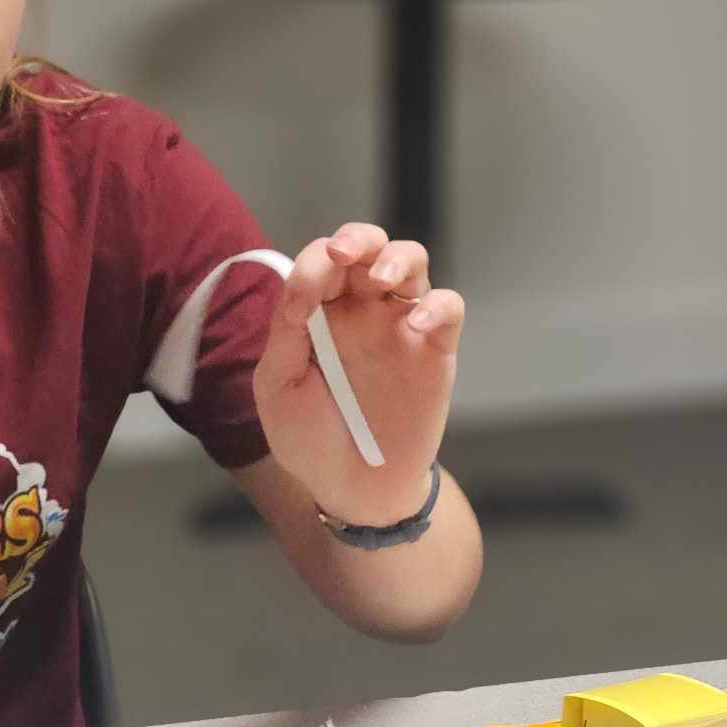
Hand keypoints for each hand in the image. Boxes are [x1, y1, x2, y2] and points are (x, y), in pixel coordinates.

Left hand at [252, 223, 464, 524]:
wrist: (353, 488)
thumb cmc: (309, 438)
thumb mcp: (279, 387)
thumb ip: (286, 333)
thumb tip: (301, 284)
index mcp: (317, 314)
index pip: (320, 263)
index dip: (315, 261)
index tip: (307, 290)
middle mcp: (359, 310)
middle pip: (367, 247)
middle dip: (357, 238)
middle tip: (344, 254)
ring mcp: (398, 326)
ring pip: (411, 261)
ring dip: (396, 257)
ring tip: (380, 280)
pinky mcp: (434, 350)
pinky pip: (447, 308)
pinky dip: (436, 307)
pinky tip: (414, 327)